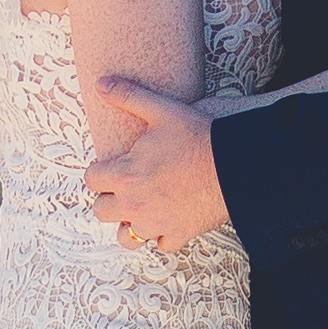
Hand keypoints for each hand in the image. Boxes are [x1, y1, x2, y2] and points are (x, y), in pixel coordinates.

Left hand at [84, 84, 231, 249]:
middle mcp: (135, 204)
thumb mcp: (162, 110)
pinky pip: (161, 245)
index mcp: (125, 174)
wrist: (236, 164)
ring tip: (141, 209)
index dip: (100, 171)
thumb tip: (101, 83)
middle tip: (126, 187)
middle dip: (110, 198)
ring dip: (129, 224)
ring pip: (126, 237)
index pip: (91, 180)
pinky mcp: (179, 234)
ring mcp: (156, 224)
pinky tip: (170, 219)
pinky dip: (163, 235)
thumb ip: (128, 96)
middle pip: (101, 211)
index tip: (114, 167)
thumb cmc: (198, 136)